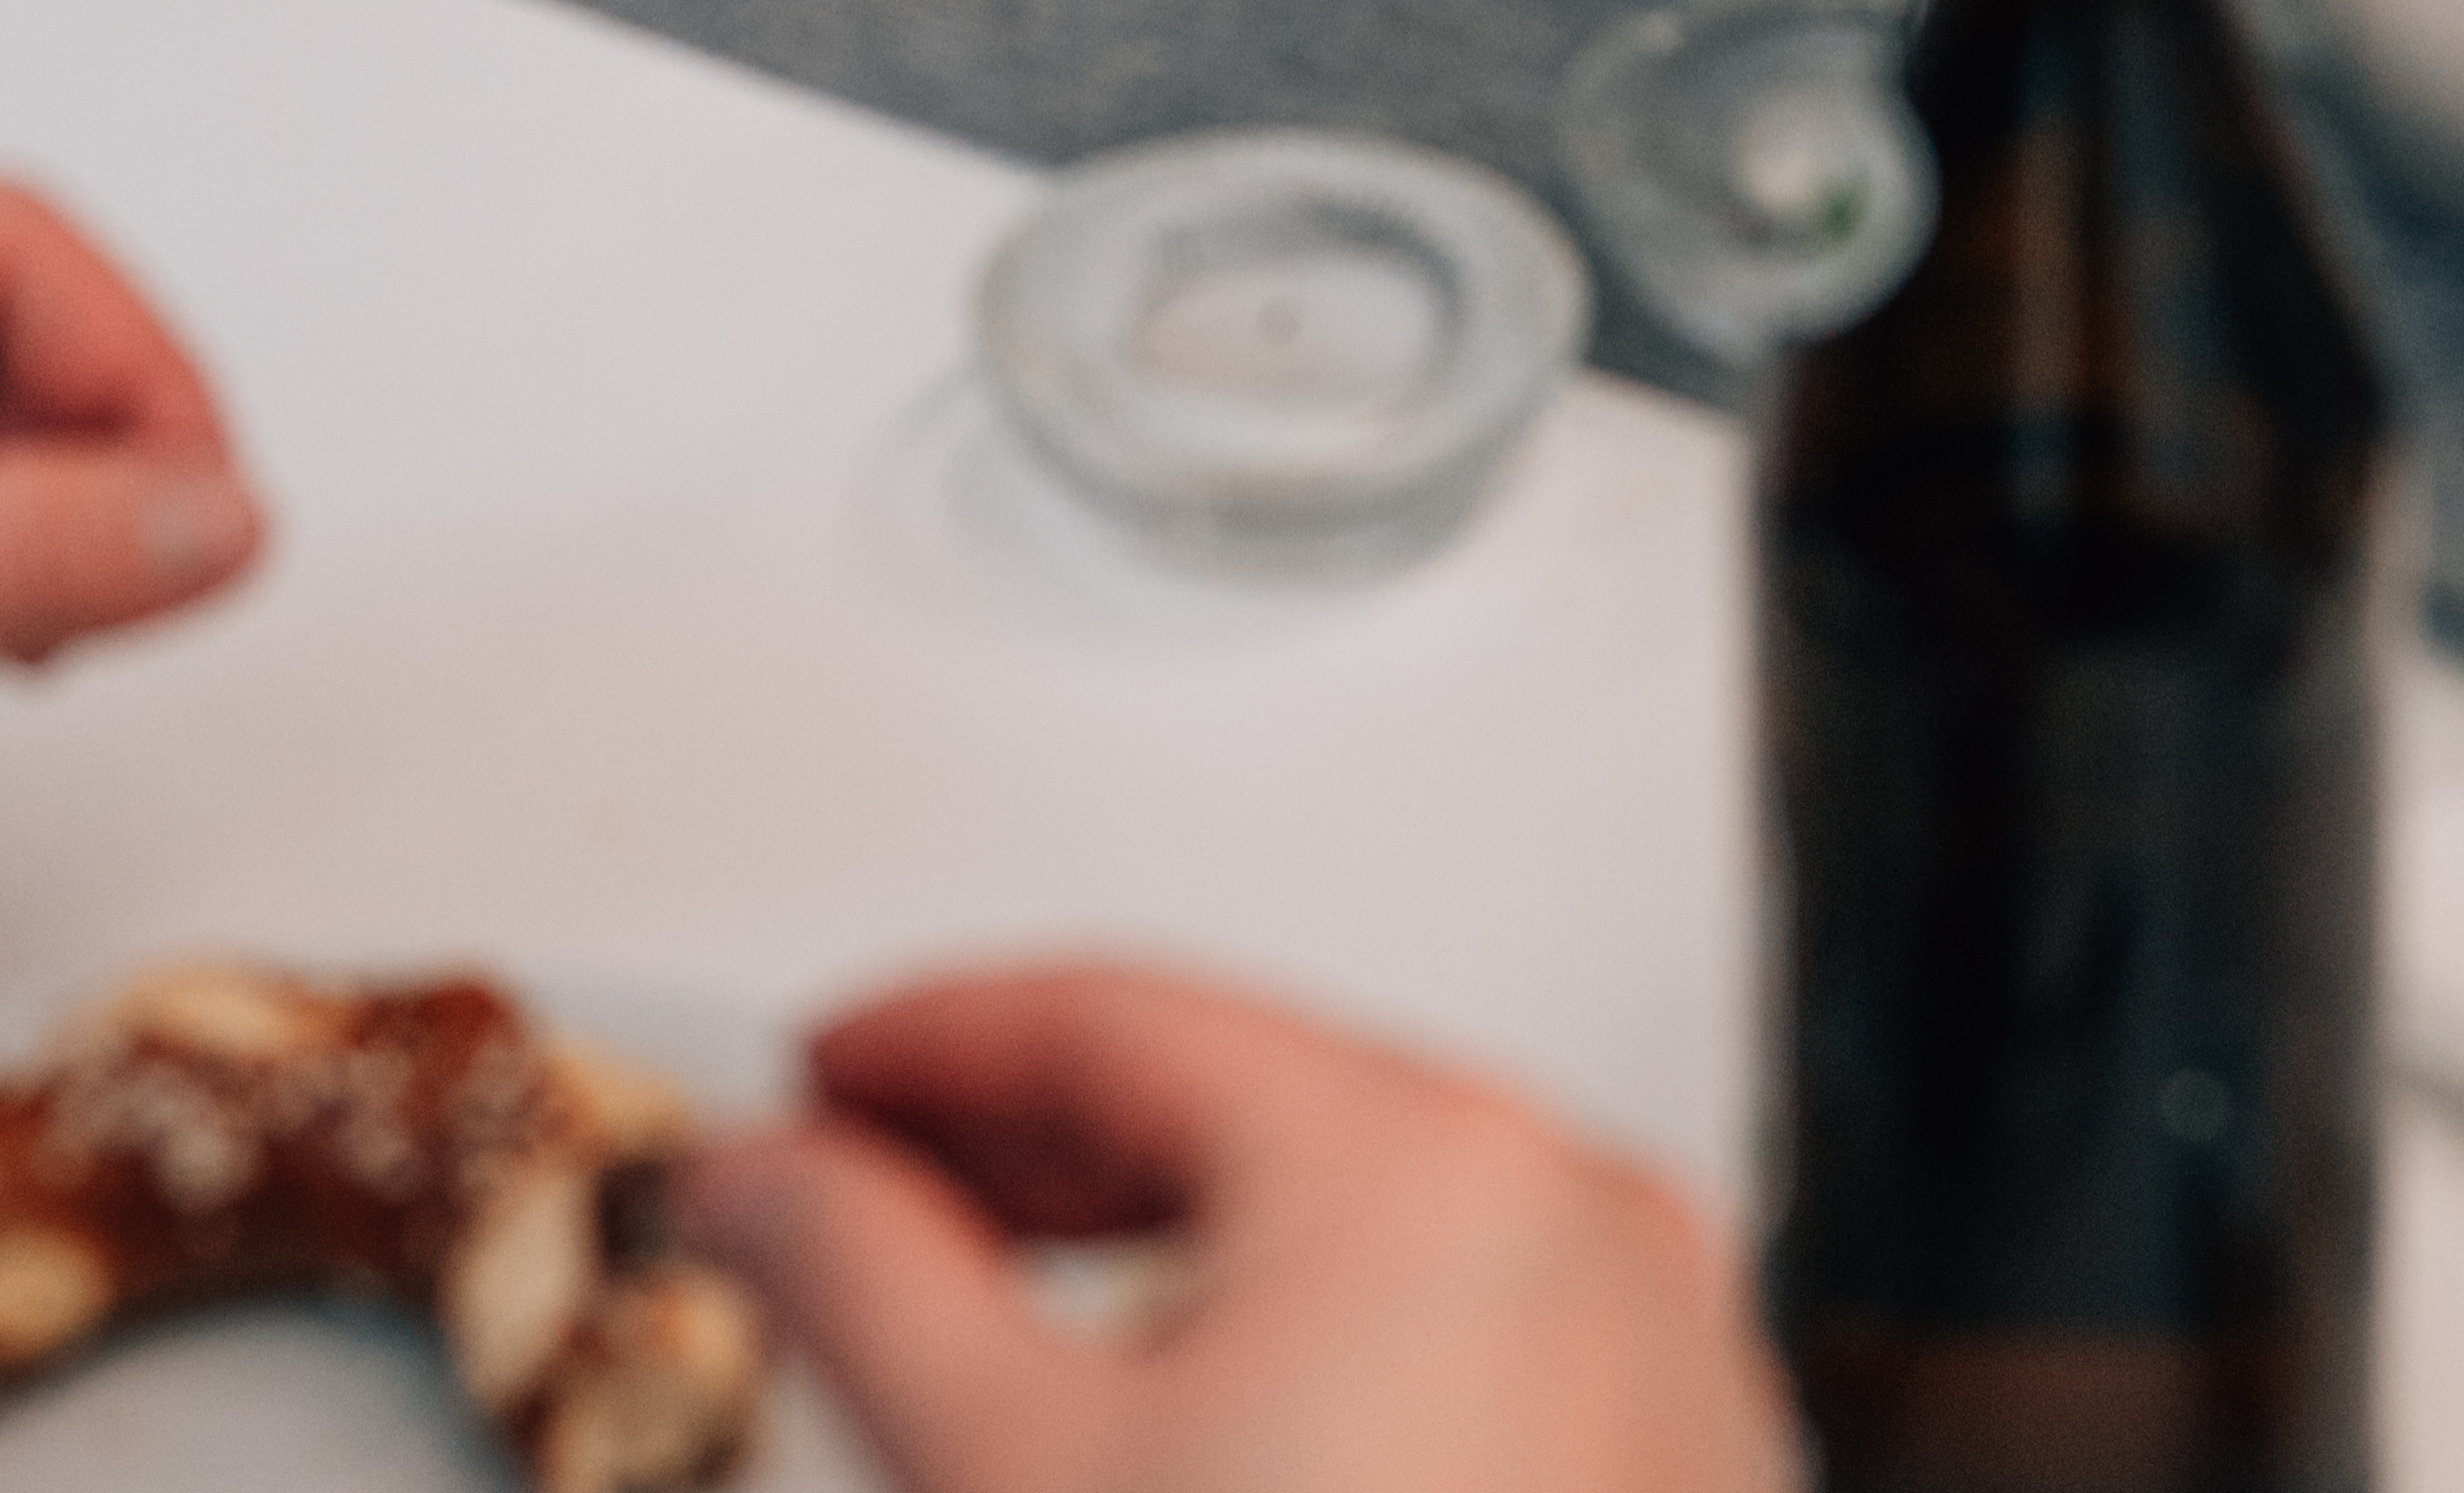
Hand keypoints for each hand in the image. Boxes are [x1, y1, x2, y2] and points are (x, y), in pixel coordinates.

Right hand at [690, 965, 1787, 1492]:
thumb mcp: (1019, 1479)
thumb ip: (866, 1283)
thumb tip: (772, 1181)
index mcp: (1425, 1155)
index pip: (1117, 1015)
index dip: (933, 1040)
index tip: (823, 1076)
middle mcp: (1579, 1206)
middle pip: (1251, 1109)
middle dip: (1044, 1152)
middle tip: (881, 1192)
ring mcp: (1661, 1338)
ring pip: (1364, 1227)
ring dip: (1181, 1248)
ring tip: (1016, 1307)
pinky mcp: (1690, 1461)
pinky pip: (1469, 1334)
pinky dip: (1325, 1345)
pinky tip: (1211, 1429)